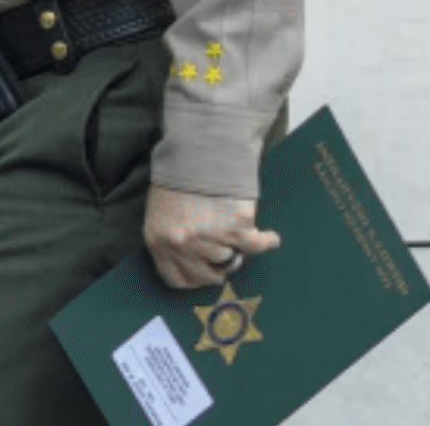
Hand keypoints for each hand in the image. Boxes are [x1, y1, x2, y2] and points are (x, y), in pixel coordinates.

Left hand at [143, 185, 279, 289]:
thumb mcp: (161, 209)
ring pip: (230, 260)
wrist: (199, 149)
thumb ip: (171, 237)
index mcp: (159, 241)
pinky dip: (266, 241)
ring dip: (236, 249)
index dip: (193, 279)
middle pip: (206, 275)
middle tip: (225, 255)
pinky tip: (270, 238)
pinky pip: (256, 246)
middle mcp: (183, 245)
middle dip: (217, 267)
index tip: (203, 275)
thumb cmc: (179, 176)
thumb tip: (192, 259)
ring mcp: (209, 240)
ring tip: (238, 234)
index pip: (175, 278)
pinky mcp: (236, 230)